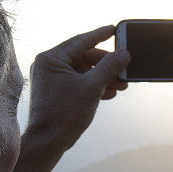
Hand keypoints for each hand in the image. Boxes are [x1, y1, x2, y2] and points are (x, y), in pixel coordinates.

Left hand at [27, 26, 129, 150]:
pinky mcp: (55, 92)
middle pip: (84, 57)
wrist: (48, 142)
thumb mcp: (92, 87)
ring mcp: (51, 79)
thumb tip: (124, 54)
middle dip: (106, 65)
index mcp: (51, 59)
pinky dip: (94, 86)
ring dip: (103, 77)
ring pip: (83, 71)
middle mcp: (48, 66)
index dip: (100, 35)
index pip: (81, 41)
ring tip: (121, 85)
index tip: (115, 29)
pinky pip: (78, 82)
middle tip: (124, 67)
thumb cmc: (64, 114)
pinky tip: (109, 93)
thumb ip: (109, 67)